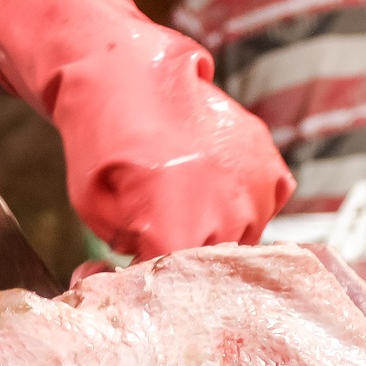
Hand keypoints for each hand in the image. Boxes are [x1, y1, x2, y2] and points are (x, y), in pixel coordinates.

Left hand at [0, 0, 293, 261]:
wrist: (126, 75)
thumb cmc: (103, 144)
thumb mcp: (96, 213)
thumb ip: (126, 254)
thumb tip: (131, 275)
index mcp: (181, 234)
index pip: (175, 291)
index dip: (147, 285)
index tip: (124, 270)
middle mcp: (227, 217)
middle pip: (212, 272)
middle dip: (180, 262)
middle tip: (151, 236)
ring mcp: (254, 190)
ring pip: (243, 244)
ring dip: (214, 237)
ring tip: (180, 206)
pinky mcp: (269, 166)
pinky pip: (265, 207)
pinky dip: (242, 206)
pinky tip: (211, 188)